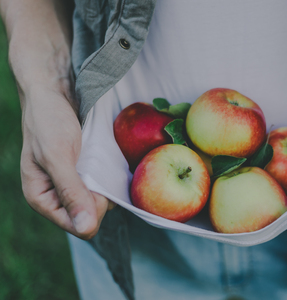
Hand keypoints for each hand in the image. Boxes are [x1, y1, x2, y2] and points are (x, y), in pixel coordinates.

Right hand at [20, 84, 114, 239]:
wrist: (55, 91)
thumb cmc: (49, 121)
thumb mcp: (57, 156)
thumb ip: (70, 191)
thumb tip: (85, 229)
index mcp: (42, 199)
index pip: (78, 226)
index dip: (93, 210)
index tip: (96, 185)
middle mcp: (58, 196)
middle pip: (92, 215)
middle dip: (100, 195)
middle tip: (96, 167)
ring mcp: (74, 184)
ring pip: (101, 200)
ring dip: (107, 183)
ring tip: (98, 159)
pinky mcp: (86, 171)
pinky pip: (104, 184)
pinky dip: (109, 175)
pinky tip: (104, 159)